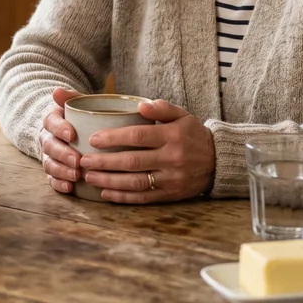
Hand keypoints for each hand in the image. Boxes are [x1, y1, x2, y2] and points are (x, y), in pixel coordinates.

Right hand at [38, 87, 82, 194]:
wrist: (71, 130)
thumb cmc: (78, 116)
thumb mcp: (76, 103)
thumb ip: (70, 96)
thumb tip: (57, 91)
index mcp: (51, 120)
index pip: (51, 122)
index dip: (60, 128)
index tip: (72, 134)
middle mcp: (46, 138)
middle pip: (50, 146)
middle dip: (63, 154)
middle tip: (77, 160)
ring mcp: (48, 155)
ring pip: (49, 164)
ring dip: (62, 171)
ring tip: (76, 175)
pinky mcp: (52, 170)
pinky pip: (51, 179)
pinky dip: (59, 184)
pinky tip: (70, 188)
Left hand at [78, 100, 215, 203]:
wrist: (218, 161)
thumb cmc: (192, 134)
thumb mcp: (182, 115)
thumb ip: (162, 108)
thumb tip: (140, 105)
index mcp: (172, 136)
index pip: (138, 136)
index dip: (114, 138)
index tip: (93, 138)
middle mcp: (171, 158)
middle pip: (132, 161)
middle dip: (104, 162)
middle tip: (83, 161)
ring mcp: (171, 179)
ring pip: (136, 182)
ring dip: (109, 181)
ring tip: (89, 177)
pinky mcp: (171, 194)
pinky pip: (144, 197)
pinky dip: (123, 197)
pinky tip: (105, 194)